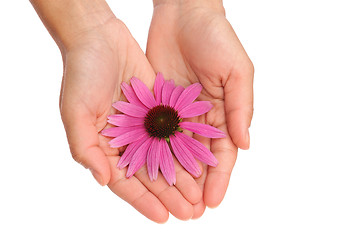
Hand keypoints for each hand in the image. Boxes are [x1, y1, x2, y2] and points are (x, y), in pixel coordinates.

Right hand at [60, 18, 202, 221]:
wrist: (100, 36)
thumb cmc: (81, 72)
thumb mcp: (75, 111)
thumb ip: (86, 148)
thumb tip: (104, 180)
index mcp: (103, 146)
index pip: (125, 182)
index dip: (144, 201)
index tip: (164, 216)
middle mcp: (125, 140)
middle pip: (150, 174)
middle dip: (170, 195)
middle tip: (191, 212)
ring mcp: (143, 125)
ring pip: (166, 157)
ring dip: (182, 176)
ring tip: (200, 196)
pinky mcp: (158, 109)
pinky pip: (174, 133)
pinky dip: (186, 148)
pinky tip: (201, 163)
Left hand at [147, 0, 253, 217]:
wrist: (182, 13)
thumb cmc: (216, 38)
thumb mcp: (237, 71)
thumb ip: (241, 108)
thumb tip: (245, 145)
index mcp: (224, 112)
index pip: (223, 153)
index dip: (220, 178)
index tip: (213, 201)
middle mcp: (201, 118)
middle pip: (198, 159)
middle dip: (196, 185)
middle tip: (191, 211)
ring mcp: (177, 113)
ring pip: (176, 152)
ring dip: (174, 177)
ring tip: (170, 201)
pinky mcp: (156, 104)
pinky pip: (155, 134)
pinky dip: (154, 154)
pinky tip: (150, 173)